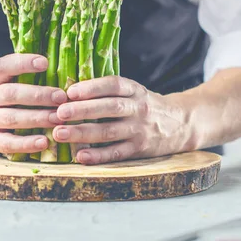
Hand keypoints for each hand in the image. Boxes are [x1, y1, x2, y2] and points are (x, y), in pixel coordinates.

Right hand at [0, 54, 66, 154]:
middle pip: (11, 93)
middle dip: (38, 95)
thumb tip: (61, 71)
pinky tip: (44, 142)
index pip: (4, 66)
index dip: (24, 63)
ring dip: (37, 118)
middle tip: (61, 97)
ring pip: (12, 118)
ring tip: (58, 118)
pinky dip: (26, 143)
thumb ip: (23, 78)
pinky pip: (7, 143)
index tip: (45, 62)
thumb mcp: (1, 84)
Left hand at [52, 76, 195, 164]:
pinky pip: (117, 154)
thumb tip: (69, 93)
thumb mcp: (134, 92)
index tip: (70, 91)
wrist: (181, 124)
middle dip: (82, 110)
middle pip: (109, 108)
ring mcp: (140, 130)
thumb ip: (109, 92)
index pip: (113, 85)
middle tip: (59, 113)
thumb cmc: (145, 106)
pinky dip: (98, 156)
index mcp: (135, 90)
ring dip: (83, 133)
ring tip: (59, 133)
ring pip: (109, 131)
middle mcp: (139, 109)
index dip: (92, 87)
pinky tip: (80, 156)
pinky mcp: (140, 150)